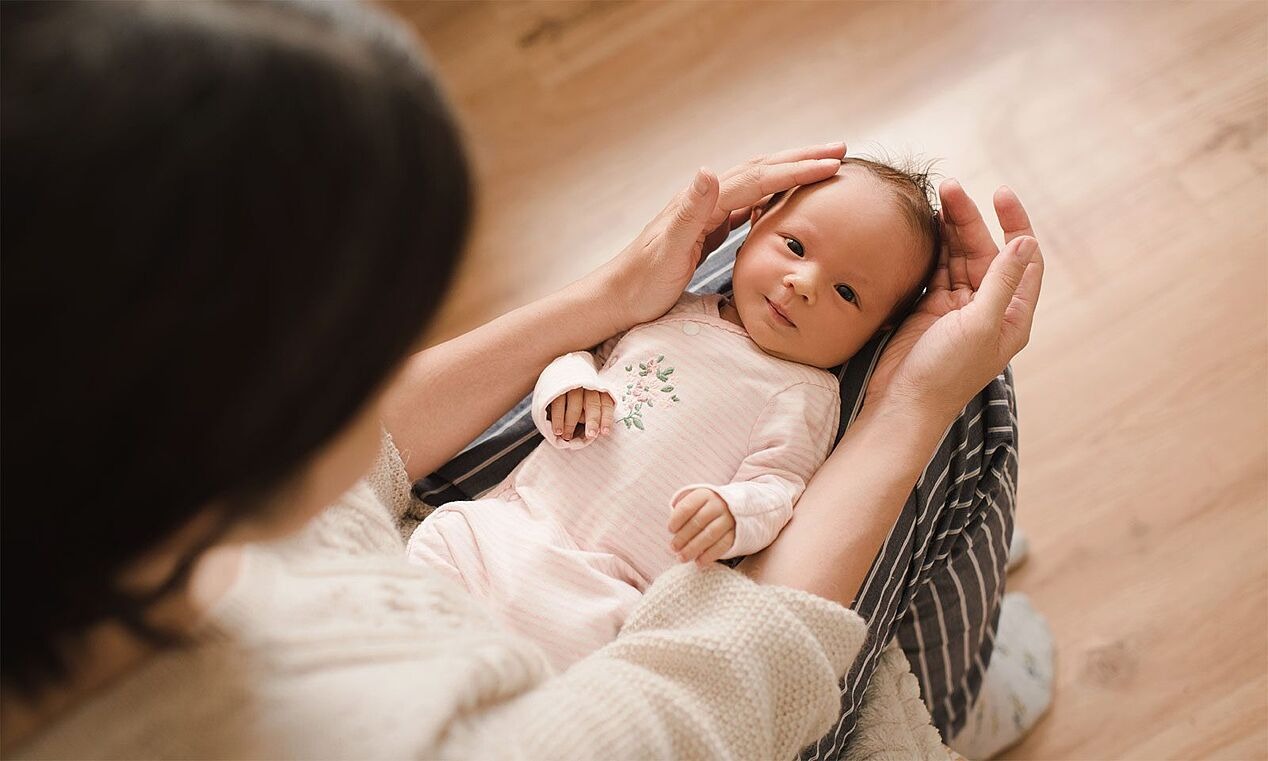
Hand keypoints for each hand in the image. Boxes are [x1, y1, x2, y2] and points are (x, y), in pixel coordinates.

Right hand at [546, 388, 615, 440]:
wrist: (560, 373)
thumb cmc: (579, 398)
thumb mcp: (589, 403)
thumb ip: (593, 415)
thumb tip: (596, 433)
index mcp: (599, 391)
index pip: (606, 404)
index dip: (606, 419)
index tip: (605, 432)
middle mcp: (587, 387)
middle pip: (592, 404)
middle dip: (592, 421)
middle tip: (590, 435)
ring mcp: (572, 386)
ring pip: (574, 405)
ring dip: (571, 423)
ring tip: (567, 436)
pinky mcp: (556, 387)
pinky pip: (558, 404)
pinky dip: (558, 419)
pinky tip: (558, 430)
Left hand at [597, 143, 847, 332]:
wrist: (616, 299)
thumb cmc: (641, 283)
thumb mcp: (667, 250)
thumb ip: (689, 211)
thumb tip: (709, 170)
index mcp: (701, 203)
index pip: (758, 178)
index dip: (797, 169)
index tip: (834, 163)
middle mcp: (703, 200)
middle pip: (761, 170)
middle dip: (801, 158)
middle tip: (841, 150)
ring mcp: (704, 214)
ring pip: (756, 184)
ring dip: (789, 172)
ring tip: (820, 166)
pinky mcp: (704, 231)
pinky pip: (746, 205)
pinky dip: (770, 195)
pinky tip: (780, 200)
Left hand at [667, 487, 736, 564]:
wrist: (735, 507)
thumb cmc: (706, 508)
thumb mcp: (696, 503)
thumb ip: (684, 513)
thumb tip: (673, 532)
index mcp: (705, 495)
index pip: (688, 507)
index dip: (677, 520)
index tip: (670, 530)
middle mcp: (718, 505)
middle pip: (698, 522)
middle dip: (683, 537)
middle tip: (673, 548)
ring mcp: (729, 519)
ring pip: (709, 535)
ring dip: (693, 548)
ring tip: (682, 557)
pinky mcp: (736, 533)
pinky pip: (722, 545)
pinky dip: (709, 555)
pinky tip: (698, 562)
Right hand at [867, 181, 1044, 418]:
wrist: (902, 403)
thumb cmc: (946, 373)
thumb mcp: (981, 325)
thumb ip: (1002, 282)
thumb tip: (1026, 241)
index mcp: (1013, 315)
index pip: (1025, 258)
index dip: (1017, 223)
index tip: (999, 194)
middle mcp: (989, 308)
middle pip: (986, 250)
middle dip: (970, 219)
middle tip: (949, 187)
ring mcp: (958, 308)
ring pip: (958, 256)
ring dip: (950, 227)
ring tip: (936, 196)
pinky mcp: (929, 309)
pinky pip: (936, 268)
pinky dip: (932, 246)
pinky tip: (925, 224)